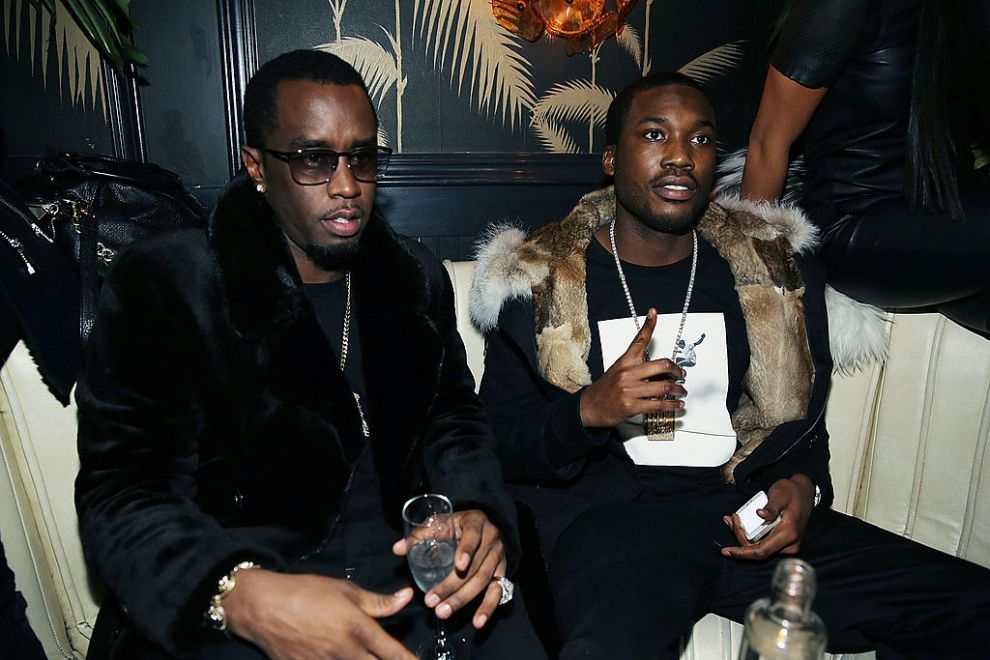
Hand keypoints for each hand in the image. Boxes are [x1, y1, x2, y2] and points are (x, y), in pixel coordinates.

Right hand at [224, 569, 415, 659]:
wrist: (263, 607)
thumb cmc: (305, 593)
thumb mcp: (345, 591)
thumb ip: (378, 602)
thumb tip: (405, 597)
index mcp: (359, 630)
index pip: (395, 655)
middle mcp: (345, 654)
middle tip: (392, 658)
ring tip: (368, 656)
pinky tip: (344, 659)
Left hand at [393, 509, 505, 628]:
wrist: (479, 526)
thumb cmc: (456, 525)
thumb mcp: (440, 522)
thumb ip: (420, 535)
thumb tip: (398, 548)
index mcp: (476, 522)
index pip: (473, 536)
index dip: (467, 550)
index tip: (458, 565)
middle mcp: (492, 538)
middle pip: (475, 566)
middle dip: (453, 586)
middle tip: (432, 602)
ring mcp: (499, 557)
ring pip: (483, 581)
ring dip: (463, 599)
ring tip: (443, 612)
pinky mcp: (502, 572)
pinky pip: (497, 592)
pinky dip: (488, 608)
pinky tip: (478, 622)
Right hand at [579, 308, 686, 427]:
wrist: (590, 406)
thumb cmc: (606, 389)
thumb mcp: (619, 371)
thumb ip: (639, 368)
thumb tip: (662, 372)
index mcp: (625, 361)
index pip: (639, 340)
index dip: (648, 325)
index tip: (653, 313)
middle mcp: (628, 373)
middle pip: (662, 365)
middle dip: (677, 371)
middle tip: (681, 374)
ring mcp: (630, 390)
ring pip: (664, 386)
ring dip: (678, 389)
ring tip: (681, 391)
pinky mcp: (632, 406)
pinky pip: (658, 404)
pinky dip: (672, 405)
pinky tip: (677, 404)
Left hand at [720, 474, 815, 559]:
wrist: (803, 492)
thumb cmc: (792, 492)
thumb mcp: (780, 494)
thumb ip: (771, 507)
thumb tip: (760, 514)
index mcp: (789, 534)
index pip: (762, 551)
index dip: (743, 553)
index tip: (727, 551)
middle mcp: (789, 544)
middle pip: (758, 550)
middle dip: (740, 538)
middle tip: (732, 519)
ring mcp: (787, 545)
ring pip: (758, 547)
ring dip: (742, 535)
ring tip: (732, 519)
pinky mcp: (782, 542)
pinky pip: (762, 543)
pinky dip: (749, 534)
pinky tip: (740, 522)